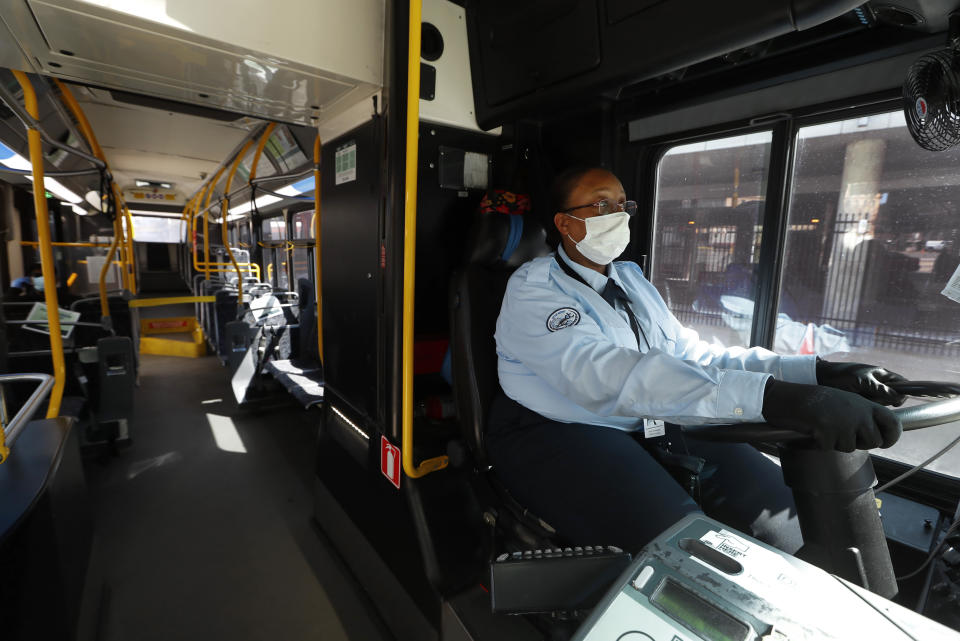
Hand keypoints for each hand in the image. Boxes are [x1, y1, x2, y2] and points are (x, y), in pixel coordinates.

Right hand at [762, 380, 901, 451]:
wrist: (796, 399)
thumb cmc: (821, 401)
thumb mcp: (849, 402)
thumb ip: (864, 415)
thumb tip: (877, 435)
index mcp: (866, 405)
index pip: (894, 423)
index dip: (892, 436)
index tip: (886, 441)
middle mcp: (859, 415)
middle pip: (874, 441)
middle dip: (861, 443)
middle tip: (846, 436)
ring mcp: (845, 424)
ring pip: (851, 447)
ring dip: (839, 443)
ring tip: (828, 428)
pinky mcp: (829, 434)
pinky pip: (831, 448)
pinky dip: (822, 443)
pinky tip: (817, 431)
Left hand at [816, 360, 906, 406]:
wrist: (821, 379)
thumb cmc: (841, 375)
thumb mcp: (861, 381)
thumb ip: (879, 388)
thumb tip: (898, 396)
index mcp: (881, 374)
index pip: (903, 383)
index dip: (903, 393)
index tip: (896, 402)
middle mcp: (879, 384)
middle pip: (894, 397)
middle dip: (885, 401)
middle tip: (872, 399)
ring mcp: (872, 392)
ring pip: (883, 404)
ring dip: (875, 405)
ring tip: (861, 400)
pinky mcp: (864, 400)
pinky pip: (872, 407)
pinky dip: (867, 408)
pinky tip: (858, 405)